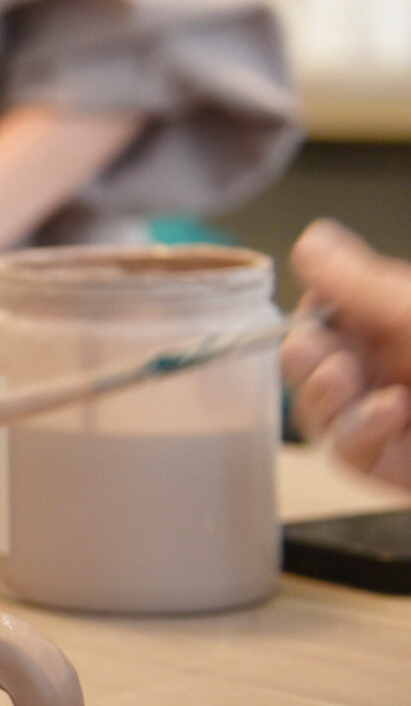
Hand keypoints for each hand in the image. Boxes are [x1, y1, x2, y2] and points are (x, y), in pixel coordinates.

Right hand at [284, 220, 410, 488]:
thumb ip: (360, 283)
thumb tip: (311, 240)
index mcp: (398, 321)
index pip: (328, 314)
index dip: (313, 315)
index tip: (318, 314)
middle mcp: (393, 366)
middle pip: (313, 366)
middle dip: (308, 360)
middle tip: (322, 356)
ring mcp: (393, 418)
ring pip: (322, 412)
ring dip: (325, 397)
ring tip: (348, 385)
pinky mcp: (398, 465)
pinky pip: (350, 454)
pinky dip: (360, 433)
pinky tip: (388, 413)